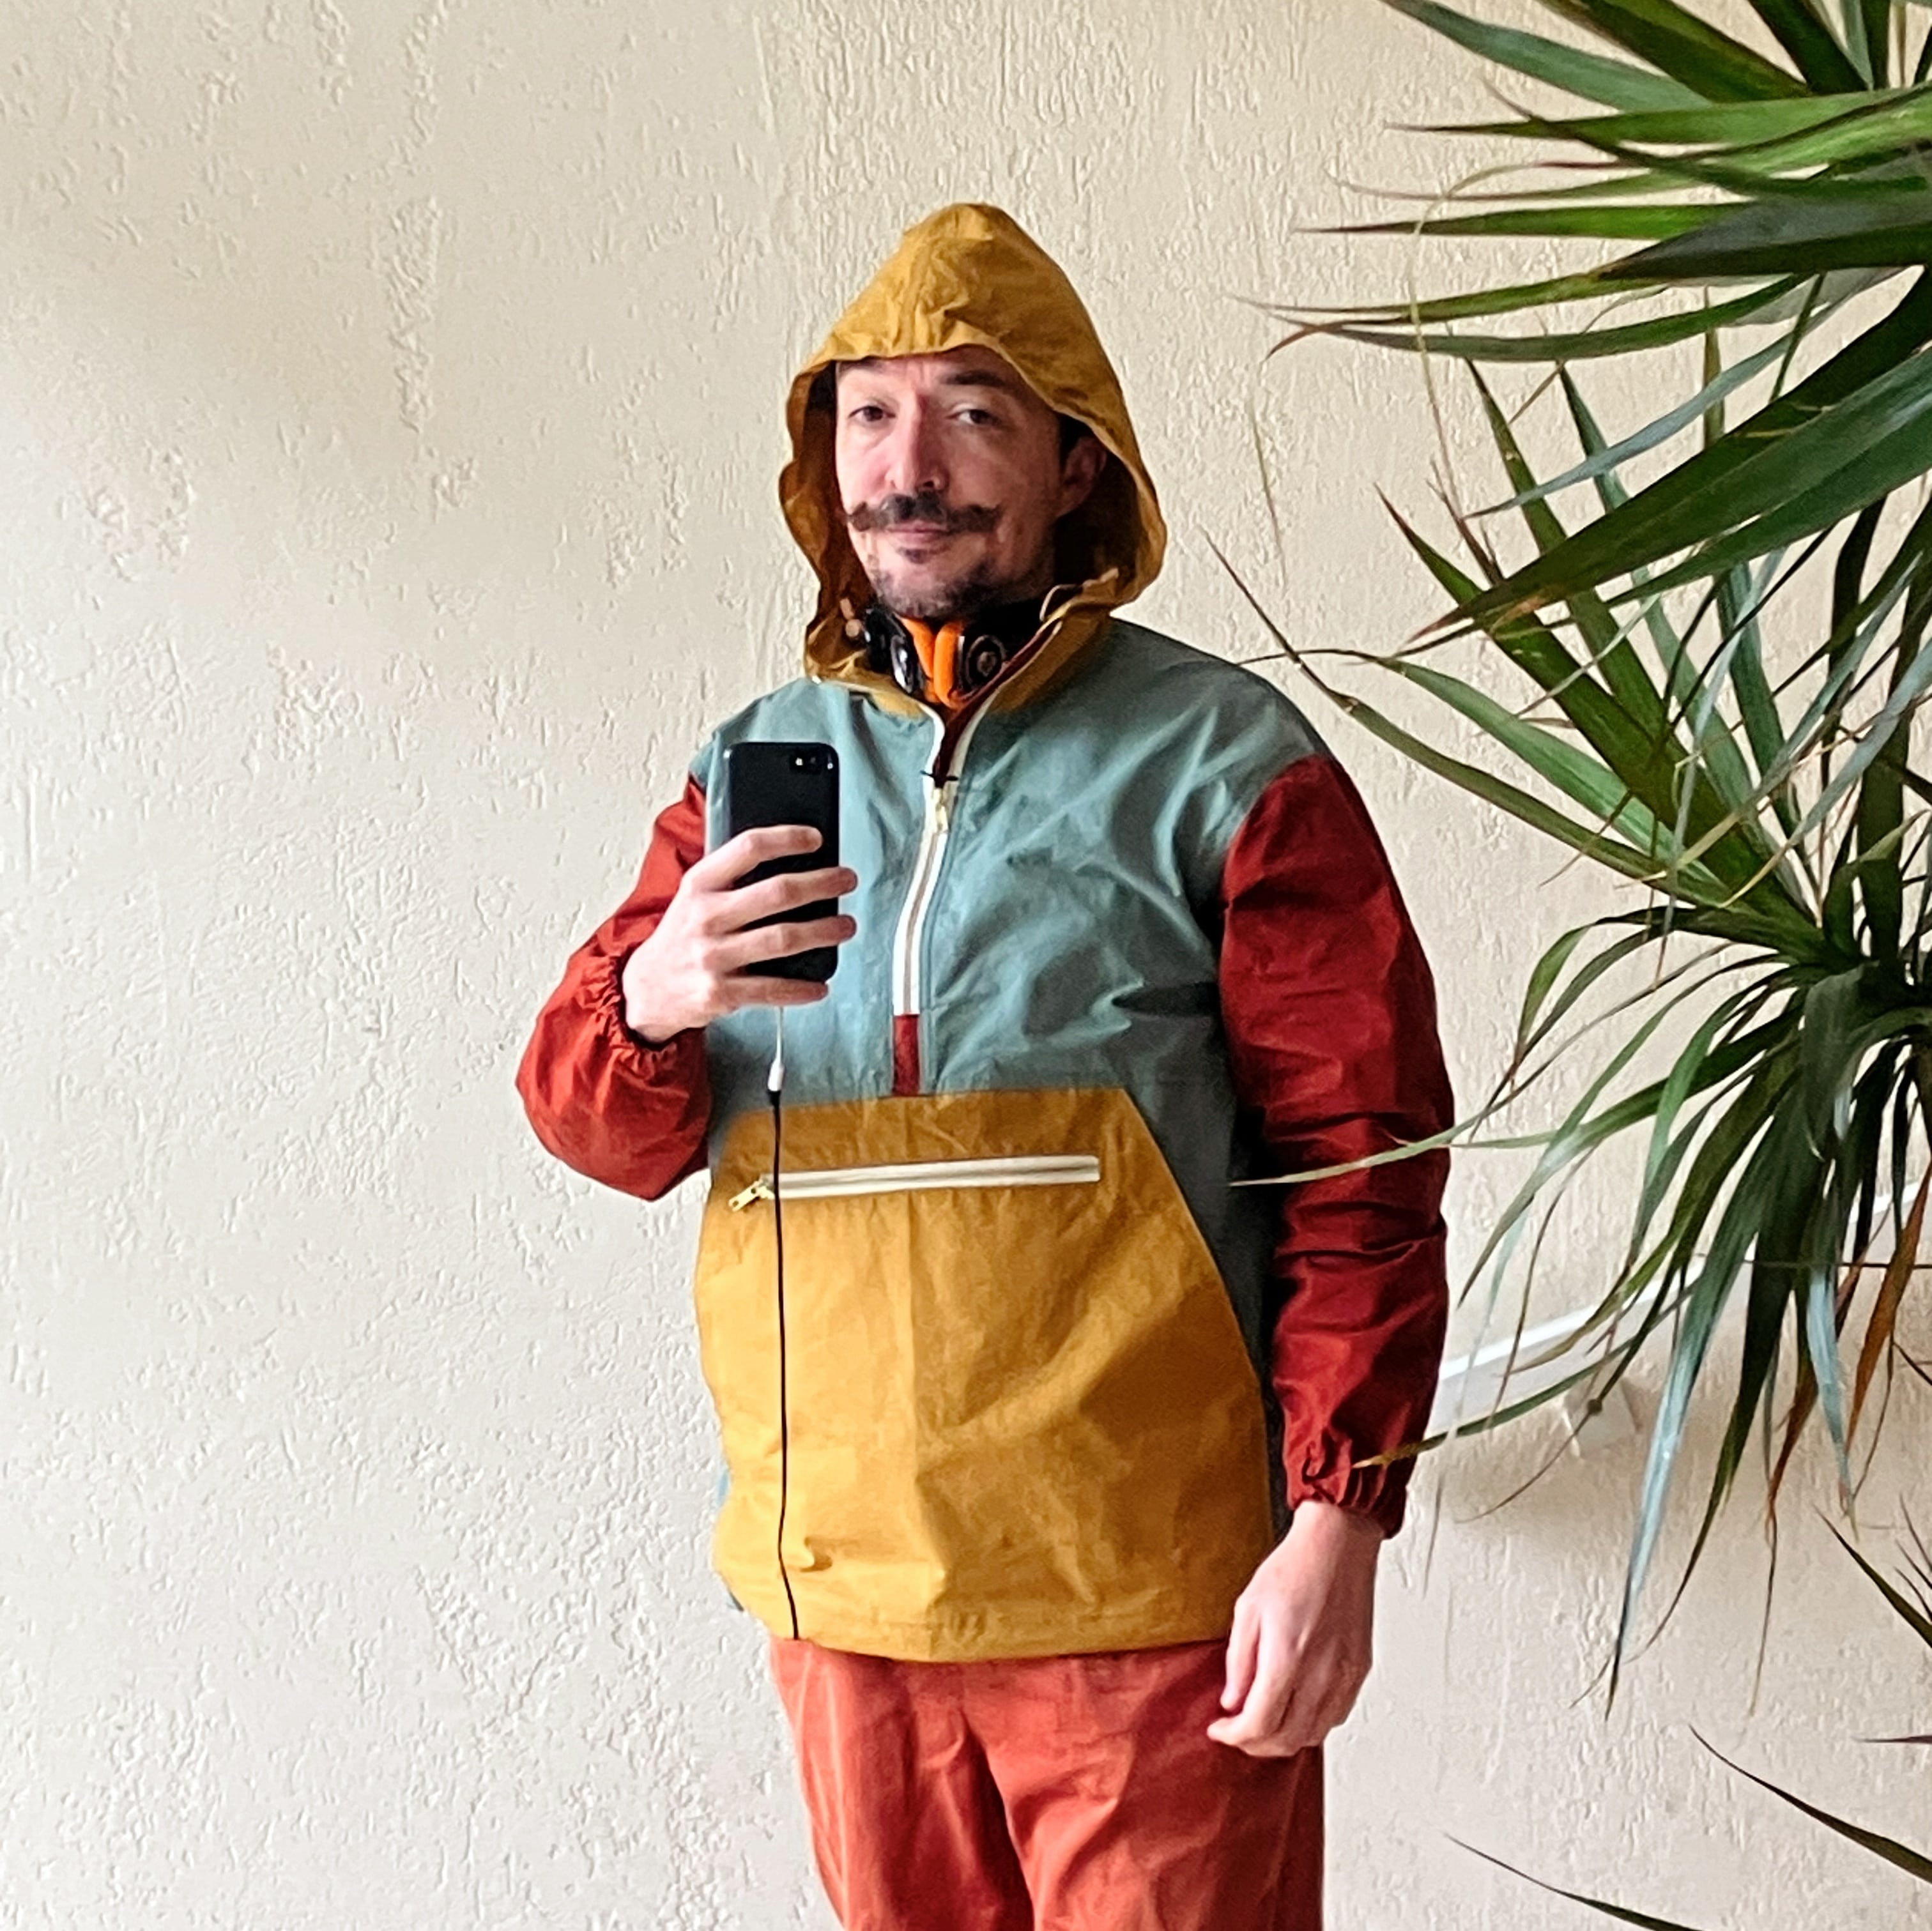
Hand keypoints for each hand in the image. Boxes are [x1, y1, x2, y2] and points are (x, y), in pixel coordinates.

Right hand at [620, 826, 857, 1041]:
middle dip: (821, 884)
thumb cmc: (682, 937)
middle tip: (847, 880)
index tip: (815, 839)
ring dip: (823, 932)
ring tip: (846, 926)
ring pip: (782, 939)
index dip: (786, 839)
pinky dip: (802, 989)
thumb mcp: (694, 897)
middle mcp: (705, 917)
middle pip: (776, 893)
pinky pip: (772, 989)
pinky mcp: (720, 993)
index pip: (747, 848)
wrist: (645, 989)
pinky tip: (821, 984)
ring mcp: (712, 957)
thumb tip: (789, 859)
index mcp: (699, 885)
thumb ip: (730, 878)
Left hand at [1206, 1500, 1381, 1757]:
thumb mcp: (1248, 1609)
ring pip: (1313, 1735)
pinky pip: (1335, 1717)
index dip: (1233, 1736)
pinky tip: (1294, 1709)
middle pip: (1287, 1739)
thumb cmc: (1292, 1569)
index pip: (1259, 1723)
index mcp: (1288, 1657)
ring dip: (1284, 1739)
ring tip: (1263, 1722)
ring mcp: (1345, 1676)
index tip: (1219, 1729)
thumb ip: (1239, 1662)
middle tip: (1237, 1731)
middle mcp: (1321, 1674)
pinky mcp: (1360, 1671)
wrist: (1337, 1546)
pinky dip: (1311, 1725)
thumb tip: (1233, 1703)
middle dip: (1255, 1744)